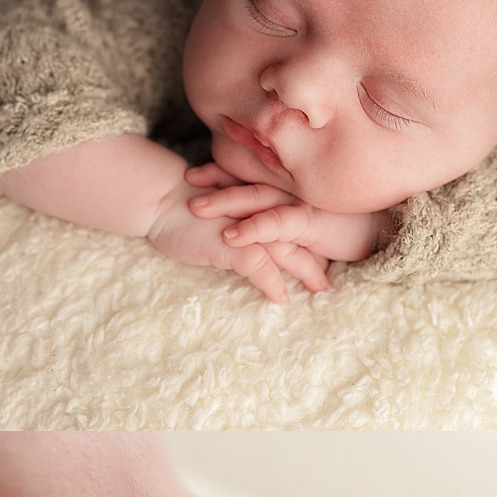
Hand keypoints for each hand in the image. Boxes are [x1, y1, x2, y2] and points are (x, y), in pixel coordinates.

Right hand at [148, 185, 329, 303]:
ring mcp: (248, 226)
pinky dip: (272, 283)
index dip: (314, 234)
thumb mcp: (223, 206)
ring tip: (320, 288)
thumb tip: (252, 231)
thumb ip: (243, 216)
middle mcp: (260, 210)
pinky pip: (259, 267)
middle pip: (300, 234)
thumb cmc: (188, 203)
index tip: (329, 248)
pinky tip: (281, 299)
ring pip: (287, 250)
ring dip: (306, 271)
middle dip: (320, 254)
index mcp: (260, 200)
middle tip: (335, 271)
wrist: (161, 196)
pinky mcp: (232, 243)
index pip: (295, 218)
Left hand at [188, 180, 387, 264]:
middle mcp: (293, 187)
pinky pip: (275, 224)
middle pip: (247, 179)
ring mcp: (300, 202)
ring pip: (255, 198)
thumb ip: (287, 212)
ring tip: (195, 207)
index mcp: (291, 184)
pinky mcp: (309, 222)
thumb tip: (260, 216)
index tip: (195, 171)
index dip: (223, 169)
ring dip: (224, 201)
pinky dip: (252, 229)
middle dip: (215, 178)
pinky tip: (230, 237)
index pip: (252, 172)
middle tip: (185, 180)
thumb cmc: (348, 224)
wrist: (384, 233)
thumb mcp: (312, 214)